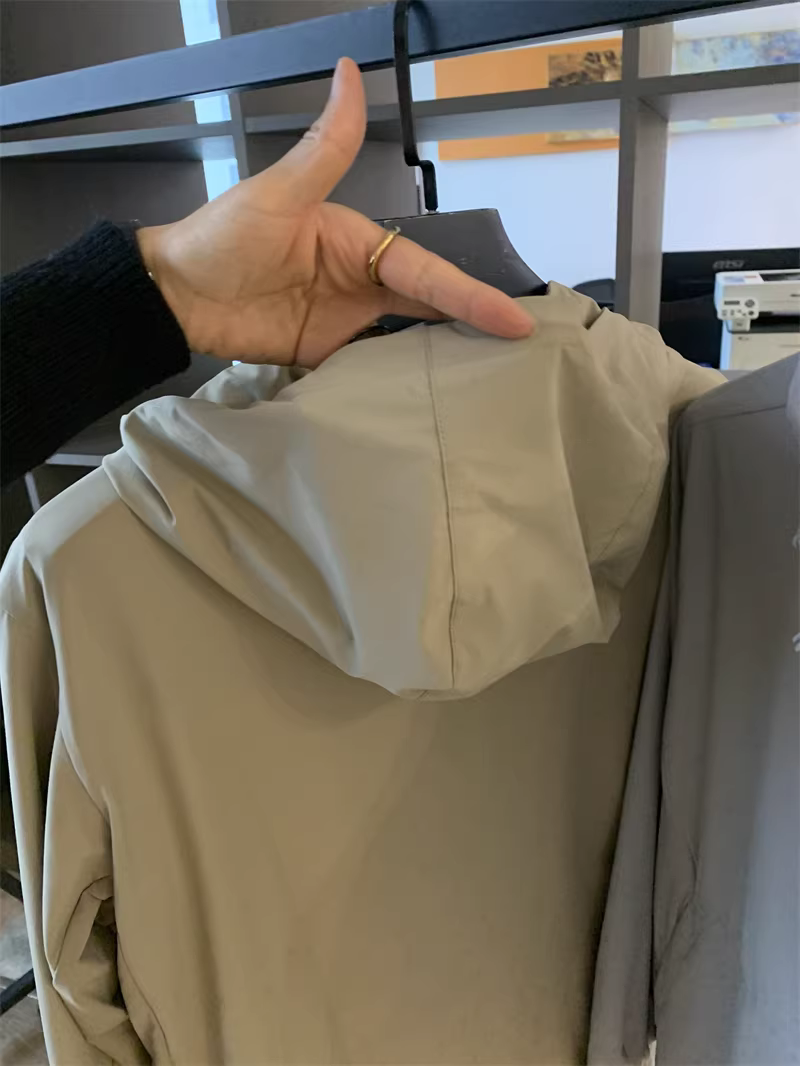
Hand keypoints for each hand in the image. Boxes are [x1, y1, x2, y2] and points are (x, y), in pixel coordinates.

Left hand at [136, 57, 532, 367]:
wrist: (175, 295)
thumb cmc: (223, 237)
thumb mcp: (279, 193)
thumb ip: (325, 147)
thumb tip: (350, 70)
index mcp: (360, 244)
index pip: (427, 272)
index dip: (471, 296)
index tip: (514, 320)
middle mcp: (361, 283)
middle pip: (429, 309)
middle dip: (474, 329)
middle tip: (521, 357)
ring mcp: (345, 322)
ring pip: (408, 342)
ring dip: (443, 360)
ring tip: (490, 387)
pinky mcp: (325, 355)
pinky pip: (372, 370)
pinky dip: (399, 383)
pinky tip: (429, 402)